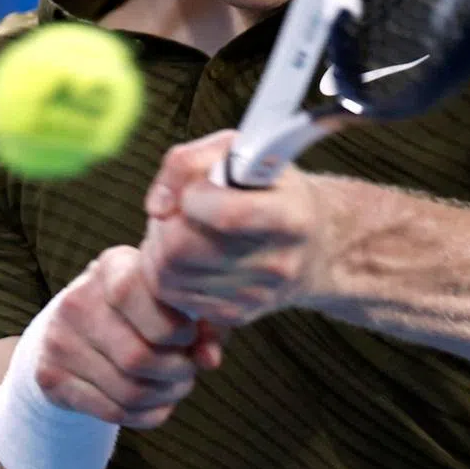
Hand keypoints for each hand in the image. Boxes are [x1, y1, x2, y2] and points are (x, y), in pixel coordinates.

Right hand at [33, 245, 225, 429]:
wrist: (76, 330)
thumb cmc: (141, 311)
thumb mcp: (171, 302)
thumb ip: (202, 325)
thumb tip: (210, 359)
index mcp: (112, 267)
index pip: (138, 296)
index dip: (175, 326)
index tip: (189, 335)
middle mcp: (78, 300)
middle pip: (139, 356)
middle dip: (178, 371)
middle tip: (188, 370)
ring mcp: (60, 340)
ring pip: (129, 390)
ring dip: (166, 396)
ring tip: (177, 387)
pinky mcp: (51, 377)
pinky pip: (112, 411)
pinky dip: (147, 415)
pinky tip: (157, 404)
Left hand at [140, 130, 331, 326]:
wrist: (312, 244)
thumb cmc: (269, 188)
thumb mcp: (241, 152)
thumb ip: (190, 161)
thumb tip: (157, 205)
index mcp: (290, 216)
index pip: (226, 214)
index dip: (192, 197)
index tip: (193, 189)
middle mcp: (277, 262)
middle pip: (183, 248)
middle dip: (165, 223)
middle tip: (176, 209)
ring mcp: (256, 296)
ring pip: (167, 274)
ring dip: (159, 245)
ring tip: (179, 227)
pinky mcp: (234, 316)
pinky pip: (171, 295)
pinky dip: (165, 270)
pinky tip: (185, 252)